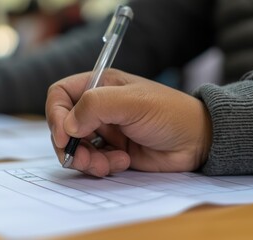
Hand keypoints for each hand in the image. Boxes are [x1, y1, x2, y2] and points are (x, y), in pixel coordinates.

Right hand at [46, 69, 211, 176]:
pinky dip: (102, 166)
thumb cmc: (169, 113)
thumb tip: (67, 126)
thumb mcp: (133, 102)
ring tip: (107, 164)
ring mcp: (104, 131)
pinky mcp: (112, 151)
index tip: (63, 137)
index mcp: (99, 86)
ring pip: (76, 147)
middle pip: (63, 126)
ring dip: (86, 160)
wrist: (197, 141)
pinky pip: (93, 161)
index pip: (60, 94)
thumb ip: (96, 106)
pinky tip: (124, 161)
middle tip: (83, 159)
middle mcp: (98, 108)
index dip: (55, 114)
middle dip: (70, 145)